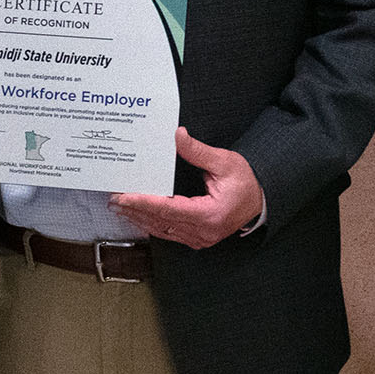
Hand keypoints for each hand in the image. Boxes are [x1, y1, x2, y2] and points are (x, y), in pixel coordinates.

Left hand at [110, 127, 263, 249]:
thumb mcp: (225, 162)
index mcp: (210, 215)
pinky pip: (170, 233)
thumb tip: (178, 135)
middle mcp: (203, 232)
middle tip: (113, 200)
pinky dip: (152, 224)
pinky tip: (139, 217)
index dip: (144, 203)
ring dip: (140, 219)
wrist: (261, 200)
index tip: (124, 196)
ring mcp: (200, 238)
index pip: (168, 209)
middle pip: (161, 222)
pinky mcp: (198, 238)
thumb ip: (198, 151)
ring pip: (163, 230)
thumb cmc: (246, 182)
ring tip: (120, 208)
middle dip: (134, 210)